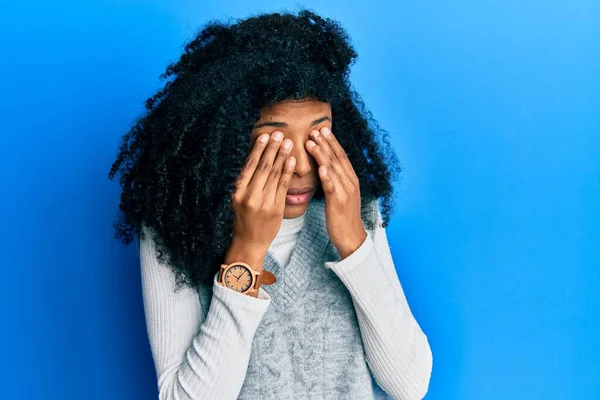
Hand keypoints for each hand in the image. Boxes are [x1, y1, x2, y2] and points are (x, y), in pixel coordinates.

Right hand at [231, 131, 295, 252]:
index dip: (258, 149)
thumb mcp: (239, 198)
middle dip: (272, 149)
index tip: (265, 135)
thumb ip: (247, 181)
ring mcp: (263, 203)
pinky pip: (283, 186)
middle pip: (262, 167)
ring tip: (288, 143)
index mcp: (238, 191)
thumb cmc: (244, 217)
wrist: (250, 242)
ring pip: (274, 175)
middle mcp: (249, 196)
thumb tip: (257, 156)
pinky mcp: (276, 209)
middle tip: (280, 134)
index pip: (249, 165)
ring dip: (282, 156)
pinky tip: (292, 160)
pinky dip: (287, 172)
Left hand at [306, 127, 366, 258]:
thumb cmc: (343, 217)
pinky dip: (327, 176)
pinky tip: (321, 168)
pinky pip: (332, 187)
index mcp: (350, 179)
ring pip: (333, 168)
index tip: (322, 130)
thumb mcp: (341, 194)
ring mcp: (345, 191)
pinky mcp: (338, 202)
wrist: (352, 237)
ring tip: (311, 142)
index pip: (341, 156)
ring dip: (322, 154)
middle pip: (337, 158)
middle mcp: (350, 182)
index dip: (331, 142)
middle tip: (314, 129)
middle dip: (326, 142)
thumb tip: (325, 167)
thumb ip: (335, 180)